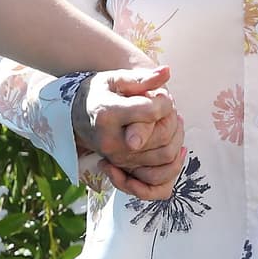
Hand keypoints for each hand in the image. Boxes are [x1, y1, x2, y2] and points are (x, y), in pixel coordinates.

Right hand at [86, 66, 185, 199]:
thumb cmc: (100, 93)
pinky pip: (154, 185)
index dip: (165, 102)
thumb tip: (167, 72)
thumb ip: (142, 78)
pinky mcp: (124, 171)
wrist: (79, 116)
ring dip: (178, 140)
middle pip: (162, 138)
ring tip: (175, 125)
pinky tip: (177, 152)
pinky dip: (171, 172)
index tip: (162, 96)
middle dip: (174, 121)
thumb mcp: (116, 79)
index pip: (151, 112)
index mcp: (108, 115)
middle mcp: (112, 142)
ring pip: (165, 159)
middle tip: (171, 110)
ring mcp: (118, 160)